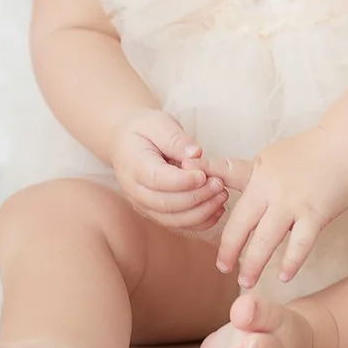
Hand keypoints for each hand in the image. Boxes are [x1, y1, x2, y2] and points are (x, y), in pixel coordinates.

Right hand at [109, 108, 228, 233]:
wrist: (125, 141)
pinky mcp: (155, 213)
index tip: (204, 175)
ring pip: (173, 220)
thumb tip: (196, 154)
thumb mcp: (158, 123)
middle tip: (219, 184)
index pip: (157, 180)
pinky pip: (178, 224)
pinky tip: (217, 209)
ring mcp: (144, 206)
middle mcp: (135, 191)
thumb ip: (176, 139)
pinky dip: (199, 221)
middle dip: (197, 197)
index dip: (183, 181)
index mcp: (134, 166)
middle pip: (166, 204)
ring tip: (221, 195)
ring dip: (201, 212)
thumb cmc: (144, 130)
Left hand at [204, 127, 347, 289]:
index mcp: (258, 177)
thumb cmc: (305, 152)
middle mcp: (271, 191)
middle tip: (224, 271)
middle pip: (243, 227)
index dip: (223, 234)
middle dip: (231, 252)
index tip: (218, 255)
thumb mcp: (267, 158)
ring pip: (267, 240)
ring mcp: (294, 203)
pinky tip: (283, 276)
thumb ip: (244, 175)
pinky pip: (301, 244)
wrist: (343, 146)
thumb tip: (217, 183)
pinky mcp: (316, 213)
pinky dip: (291, 262)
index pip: (234, 209)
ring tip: (247, 282)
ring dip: (254, 264)